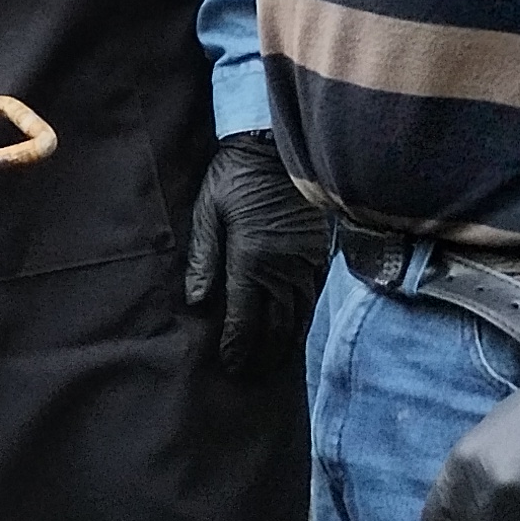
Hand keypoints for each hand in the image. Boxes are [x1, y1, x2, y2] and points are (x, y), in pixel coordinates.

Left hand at [184, 130, 326, 378]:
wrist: (277, 146)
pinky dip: (305, 319)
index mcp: (252, 259)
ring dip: (286, 343)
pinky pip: (314, 297)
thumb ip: (203, 258)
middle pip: (276, 326)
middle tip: (250, 375)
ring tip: (273, 363)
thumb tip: (198, 302)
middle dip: (263, 354)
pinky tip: (297, 330)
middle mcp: (285, 268)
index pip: (245, 317)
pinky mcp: (322, 253)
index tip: (230, 365)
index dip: (238, 346)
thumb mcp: (208, 211)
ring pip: (300, 315)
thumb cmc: (234, 176)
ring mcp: (308, 262)